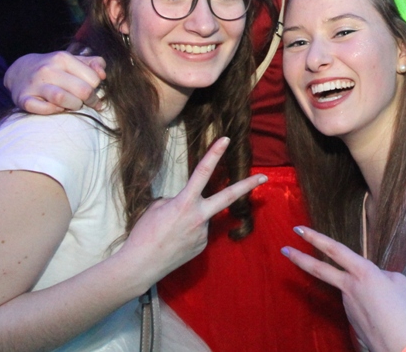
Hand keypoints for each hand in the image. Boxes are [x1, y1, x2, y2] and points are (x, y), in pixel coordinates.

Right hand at [4, 51, 106, 114]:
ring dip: (74, 106)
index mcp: (62, 58)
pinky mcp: (24, 99)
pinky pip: (43, 109)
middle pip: (81, 90)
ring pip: (62, 98)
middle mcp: (48, 69)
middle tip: (88, 103)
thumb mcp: (72, 60)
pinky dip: (54, 111)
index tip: (93, 91)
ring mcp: (34, 85)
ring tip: (74, 106)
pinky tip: (58, 108)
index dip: (97, 88)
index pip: (93, 78)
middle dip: (90, 100)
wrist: (20, 71)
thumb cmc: (54, 68)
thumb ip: (93, 64)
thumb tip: (103, 74)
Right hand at [117, 138, 266, 289]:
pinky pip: (198, 231)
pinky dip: (188, 231)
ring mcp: (204, 233)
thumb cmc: (144, 234)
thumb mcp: (156, 207)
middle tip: (264, 176)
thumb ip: (175, 200)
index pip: (203, 172)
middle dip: (248, 185)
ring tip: (169, 231)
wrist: (141, 265)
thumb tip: (186, 204)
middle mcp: (199, 217)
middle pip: (229, 196)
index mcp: (185, 203)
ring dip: (191, 218)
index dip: (215, 154)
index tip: (226, 140)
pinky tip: (174, 240)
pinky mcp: (202, 245)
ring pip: (203, 216)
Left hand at [282, 226, 405, 351]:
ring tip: (387, 304)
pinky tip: (383, 312)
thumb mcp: (398, 282)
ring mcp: (346, 302)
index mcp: (362, 272)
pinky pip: (357, 300)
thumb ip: (381, 273)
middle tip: (284, 249)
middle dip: (300, 257)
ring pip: (349, 286)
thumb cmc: (401, 311)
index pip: (334, 249)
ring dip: (364, 289)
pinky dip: (368, 302)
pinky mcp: (349, 316)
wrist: (397, 344)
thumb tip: (374, 276)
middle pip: (319, 269)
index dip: (315, 237)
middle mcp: (349, 285)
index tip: (299, 230)